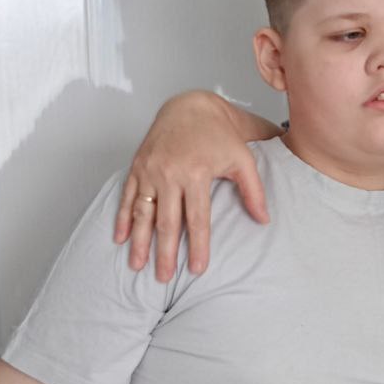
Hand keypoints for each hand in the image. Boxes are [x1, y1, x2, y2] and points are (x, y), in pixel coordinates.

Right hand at [114, 91, 270, 280]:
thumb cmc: (220, 133)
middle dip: (164, 252)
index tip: (197, 270)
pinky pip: (127, 196)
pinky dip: (121, 218)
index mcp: (197, 172)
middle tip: (163, 278)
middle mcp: (170, 173)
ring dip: (139, 241)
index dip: (198, 246)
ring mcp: (150, 170)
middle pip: (167, 221)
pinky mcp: (137, 166)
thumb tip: (264, 221)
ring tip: (137, 265)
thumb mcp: (243, 158)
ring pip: (142, 212)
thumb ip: (253, 190)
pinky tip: (119, 239)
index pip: (198, 218)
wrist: (190, 105)